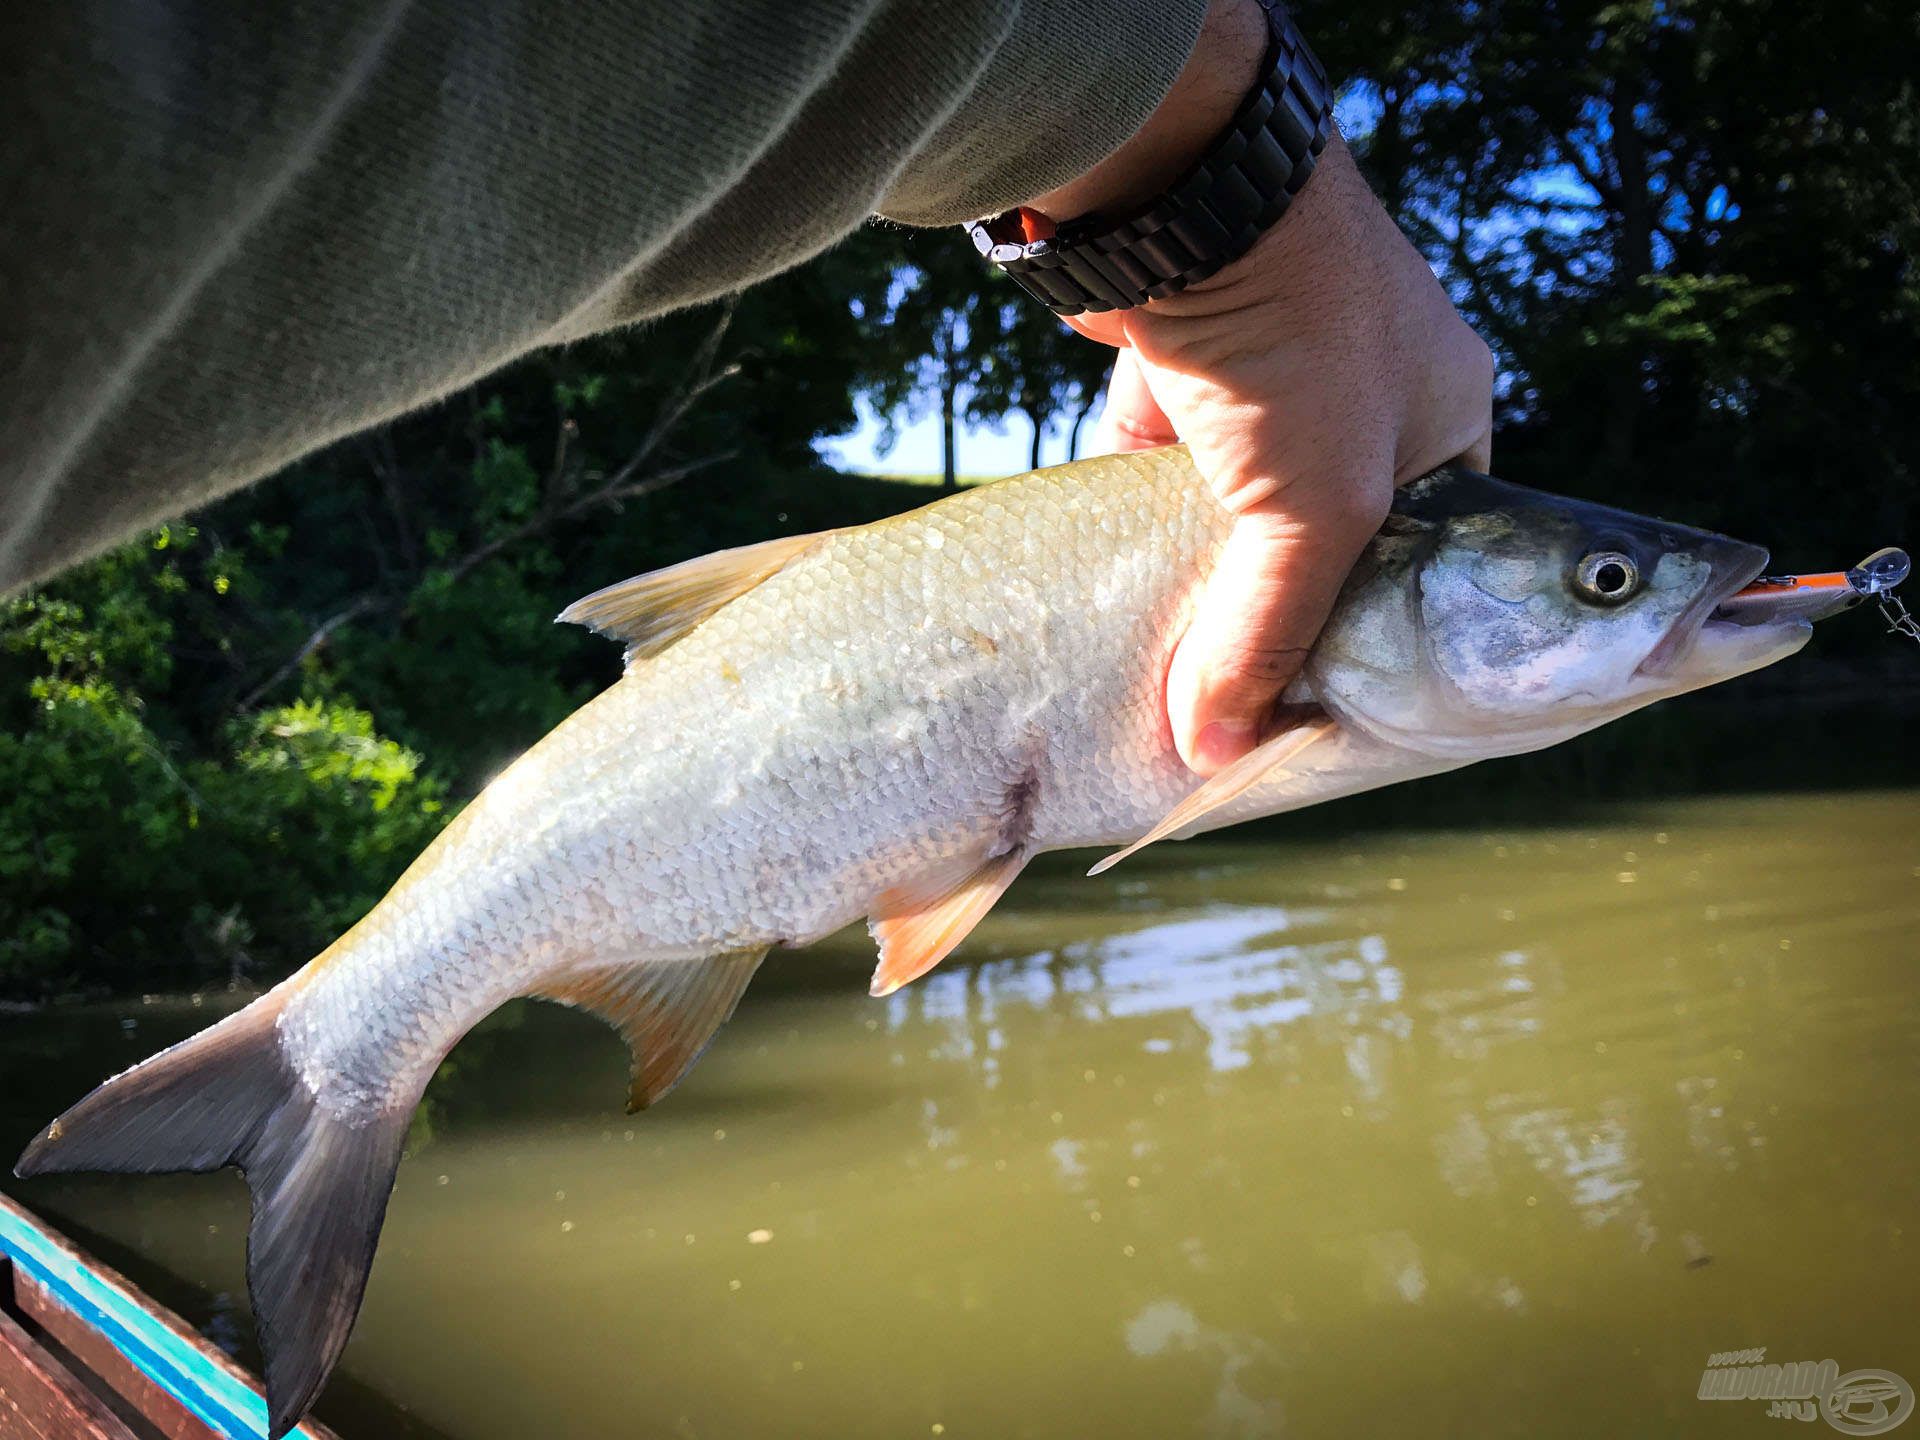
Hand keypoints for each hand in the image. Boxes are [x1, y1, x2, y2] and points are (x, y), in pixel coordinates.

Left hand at [1023, 1, 1493, 774]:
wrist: (1184, 197)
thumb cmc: (1301, 347)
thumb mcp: (1314, 512)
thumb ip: (1267, 637)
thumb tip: (1215, 752)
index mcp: (1442, 418)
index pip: (1428, 557)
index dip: (1383, 631)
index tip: (1326, 704)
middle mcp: (1363, 396)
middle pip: (1324, 543)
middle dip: (1284, 612)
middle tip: (1245, 696)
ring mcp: (1268, 382)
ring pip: (1238, 515)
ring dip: (1209, 576)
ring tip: (1180, 664)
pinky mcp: (1181, 377)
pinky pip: (1165, 479)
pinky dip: (1145, 530)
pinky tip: (1124, 596)